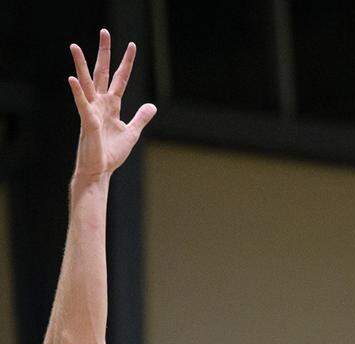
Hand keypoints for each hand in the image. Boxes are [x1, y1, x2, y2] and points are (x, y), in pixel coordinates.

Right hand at [68, 30, 155, 181]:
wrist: (100, 171)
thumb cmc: (112, 153)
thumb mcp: (132, 133)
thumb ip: (141, 118)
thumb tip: (152, 106)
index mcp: (112, 105)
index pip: (120, 79)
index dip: (126, 63)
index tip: (131, 46)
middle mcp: (100, 104)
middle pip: (102, 73)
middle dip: (104, 53)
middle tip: (104, 32)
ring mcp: (92, 111)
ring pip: (87, 83)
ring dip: (81, 65)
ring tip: (75, 46)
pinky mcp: (87, 121)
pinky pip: (82, 104)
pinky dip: (78, 92)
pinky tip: (72, 78)